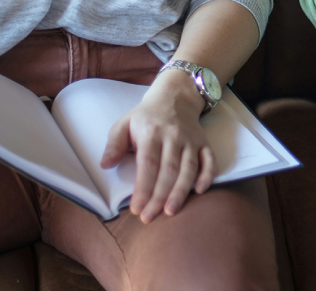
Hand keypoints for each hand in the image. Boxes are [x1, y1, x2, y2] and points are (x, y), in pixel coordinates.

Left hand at [100, 70, 214, 222]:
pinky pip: (209, 160)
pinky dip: (208, 175)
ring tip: (172, 211)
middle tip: (149, 217)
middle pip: (168, 171)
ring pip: (188, 169)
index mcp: (151, 133)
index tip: (136, 208)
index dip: (143, 188)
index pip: (148, 165)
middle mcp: (173, 137)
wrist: (175, 97)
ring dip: (181, 191)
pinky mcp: (203, 142)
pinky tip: (201, 191)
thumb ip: (114, 145)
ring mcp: (191, 140)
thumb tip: (105, 165)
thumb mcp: (124, 124)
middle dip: (159, 197)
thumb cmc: (146, 116)